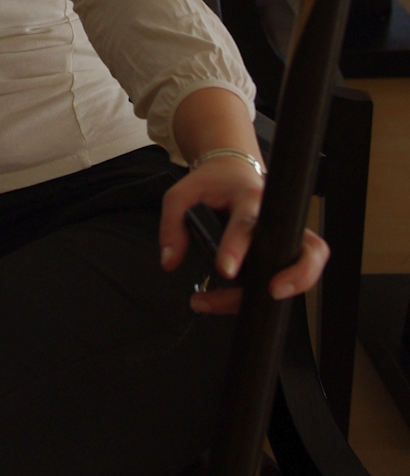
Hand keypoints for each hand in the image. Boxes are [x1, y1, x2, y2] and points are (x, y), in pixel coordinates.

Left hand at [158, 156, 328, 315]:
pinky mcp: (283, 252)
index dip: (237, 247)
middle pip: (306, 248)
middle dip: (296, 274)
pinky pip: (287, 277)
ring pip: (305, 267)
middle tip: (272, 292)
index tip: (225, 270)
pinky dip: (263, 296)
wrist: (230, 172)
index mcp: (249, 198)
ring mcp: (285, 237)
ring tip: (224, 304)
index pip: (247, 223)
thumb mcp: (180, 196)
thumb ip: (172, 227)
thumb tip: (170, 262)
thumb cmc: (210, 184)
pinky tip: (225, 301)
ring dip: (280, 292)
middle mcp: (275, 218)